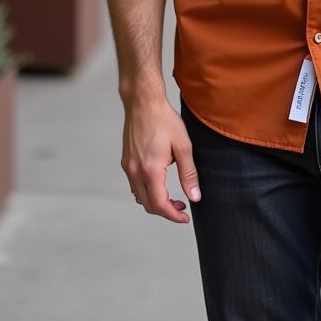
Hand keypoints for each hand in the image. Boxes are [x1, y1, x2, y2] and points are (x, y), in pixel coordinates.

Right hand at [121, 95, 200, 223]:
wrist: (143, 102)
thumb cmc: (164, 120)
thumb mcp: (183, 146)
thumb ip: (189, 173)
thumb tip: (195, 196)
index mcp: (150, 169)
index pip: (160, 204)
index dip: (173, 215)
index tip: (185, 217)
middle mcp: (135, 171)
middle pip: (148, 204)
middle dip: (166, 210)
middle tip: (182, 207)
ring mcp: (128, 167)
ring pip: (139, 196)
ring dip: (155, 202)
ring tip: (172, 197)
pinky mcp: (126, 161)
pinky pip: (134, 185)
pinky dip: (146, 191)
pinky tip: (158, 183)